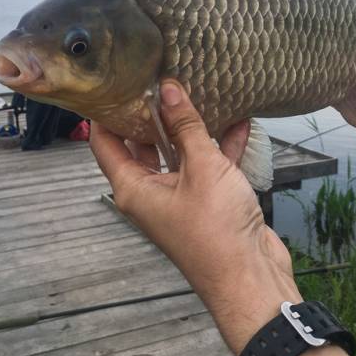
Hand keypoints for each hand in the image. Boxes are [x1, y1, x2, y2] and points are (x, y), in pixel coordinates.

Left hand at [90, 79, 299, 353]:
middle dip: (152, 113)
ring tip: (197, 90)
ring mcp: (180, 198)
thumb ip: (186, 126)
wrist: (251, 277)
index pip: (105, 143)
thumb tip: (168, 89)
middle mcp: (151, 193)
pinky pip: (208, 166)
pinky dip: (220, 145)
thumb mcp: (202, 168)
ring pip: (179, 153)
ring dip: (190, 127)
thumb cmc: (216, 230)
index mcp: (133, 188)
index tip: (114, 79)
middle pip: (142, 144)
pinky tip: (238, 120)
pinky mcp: (208, 201)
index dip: (106, 111)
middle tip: (160, 77)